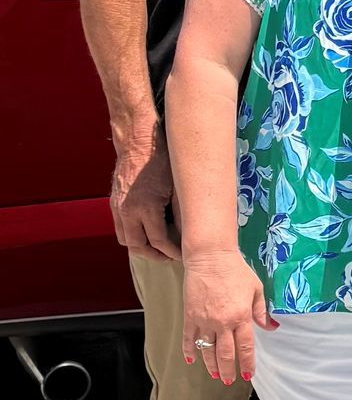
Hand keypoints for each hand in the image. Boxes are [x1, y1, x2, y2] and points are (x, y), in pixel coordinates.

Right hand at [111, 126, 179, 260]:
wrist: (137, 143)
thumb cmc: (162, 160)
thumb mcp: (177, 186)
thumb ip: (179, 210)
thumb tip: (190, 230)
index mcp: (146, 207)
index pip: (159, 241)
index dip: (172, 251)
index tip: (184, 254)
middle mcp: (128, 210)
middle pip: (137, 246)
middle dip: (155, 255)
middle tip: (170, 257)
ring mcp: (118, 207)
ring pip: (125, 240)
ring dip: (141, 247)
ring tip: (158, 249)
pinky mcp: (113, 203)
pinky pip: (120, 228)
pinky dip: (132, 235)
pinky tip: (146, 234)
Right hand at [181, 248, 275, 384]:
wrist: (210, 258)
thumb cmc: (236, 271)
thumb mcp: (256, 290)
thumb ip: (262, 312)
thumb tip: (273, 328)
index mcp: (241, 316)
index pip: (245, 347)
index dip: (247, 363)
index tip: (248, 374)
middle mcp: (222, 322)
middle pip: (225, 353)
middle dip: (228, 370)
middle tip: (229, 380)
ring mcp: (204, 320)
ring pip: (207, 349)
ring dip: (211, 365)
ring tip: (214, 375)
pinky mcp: (190, 315)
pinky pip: (189, 338)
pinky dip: (190, 351)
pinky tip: (192, 361)